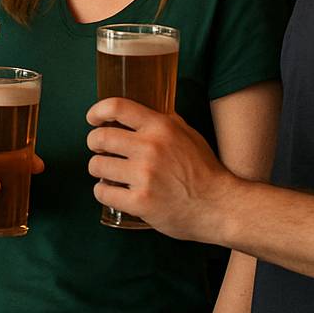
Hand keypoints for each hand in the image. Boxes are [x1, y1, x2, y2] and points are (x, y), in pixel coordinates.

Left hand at [85, 97, 238, 243]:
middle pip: (100, 138)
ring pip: (97, 166)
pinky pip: (103, 193)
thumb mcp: (188, 134)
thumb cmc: (205, 170)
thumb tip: (140, 112)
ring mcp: (144, 176)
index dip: (97, 111)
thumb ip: (164, 121)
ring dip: (97, 170)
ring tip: (106, 173)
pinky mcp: (141, 202)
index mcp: (160, 127)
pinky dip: (102, 192)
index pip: (117, 107)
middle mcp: (150, 148)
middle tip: (99, 150)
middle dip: (94, 144)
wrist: (220, 206)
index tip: (92, 119)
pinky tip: (110, 191)